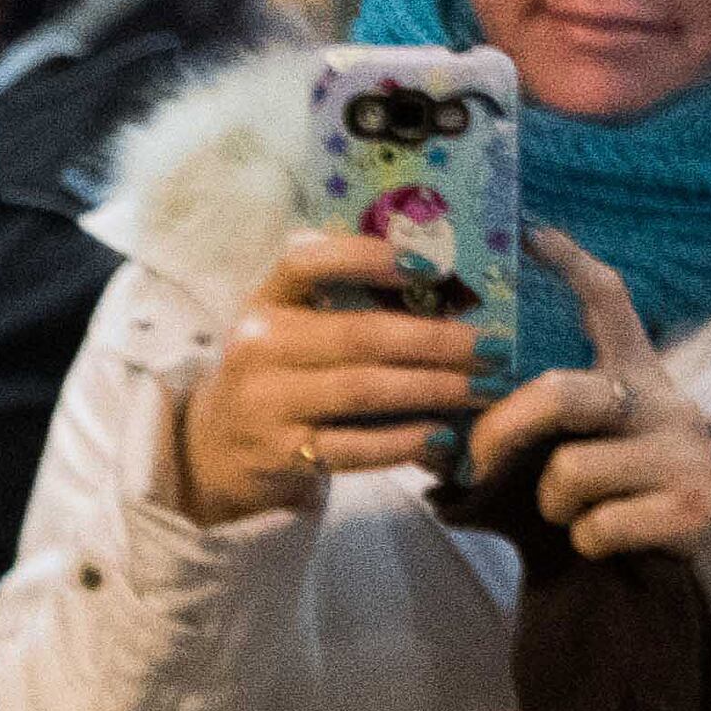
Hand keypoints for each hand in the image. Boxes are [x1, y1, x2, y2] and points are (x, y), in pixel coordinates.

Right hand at [173, 231, 479, 522]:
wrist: (216, 450)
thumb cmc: (277, 378)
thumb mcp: (289, 331)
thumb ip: (340, 304)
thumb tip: (440, 283)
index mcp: (265, 303)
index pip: (305, 263)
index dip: (365, 257)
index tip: (428, 263)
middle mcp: (259, 348)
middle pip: (360, 335)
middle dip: (437, 341)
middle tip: (493, 347)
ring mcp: (266, 403)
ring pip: (364, 390)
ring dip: (434, 388)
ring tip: (483, 389)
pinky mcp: (281, 453)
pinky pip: (354, 446)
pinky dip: (404, 441)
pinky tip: (443, 434)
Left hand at [464, 231, 710, 592]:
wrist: (675, 581)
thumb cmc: (604, 505)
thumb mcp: (562, 457)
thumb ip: (515, 433)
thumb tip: (424, 427)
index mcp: (631, 378)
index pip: (609, 304)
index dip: (572, 266)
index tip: (532, 233)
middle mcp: (665, 403)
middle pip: (561, 393)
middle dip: (502, 432)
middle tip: (479, 462)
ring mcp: (686, 454)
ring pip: (570, 471)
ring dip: (551, 506)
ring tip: (573, 515)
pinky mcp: (696, 508)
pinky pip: (599, 525)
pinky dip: (585, 542)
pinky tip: (606, 544)